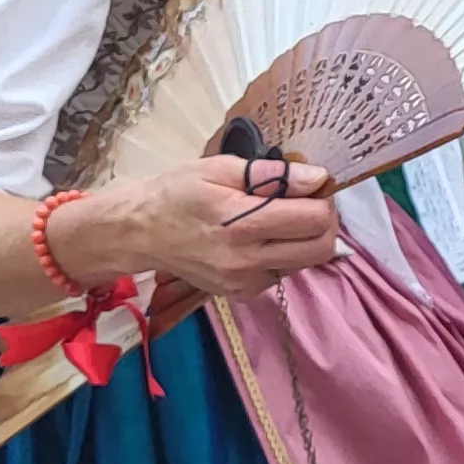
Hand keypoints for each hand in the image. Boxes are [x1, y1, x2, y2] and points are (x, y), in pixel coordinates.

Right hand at [67, 157, 343, 298]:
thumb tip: (317, 178)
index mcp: (241, 225)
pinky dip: (284, 253)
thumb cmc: (176, 193)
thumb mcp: (220, 169)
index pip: (314, 220)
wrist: (139, 233)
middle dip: (324, 222)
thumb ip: (272, 175)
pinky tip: (261, 237)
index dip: (323, 199)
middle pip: (321, 249)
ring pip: (306, 262)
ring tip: (279, 217)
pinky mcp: (240, 294)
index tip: (312, 184)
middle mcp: (246, 261)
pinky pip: (282, 273)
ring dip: (305, 238)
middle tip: (307, 201)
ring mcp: (244, 283)